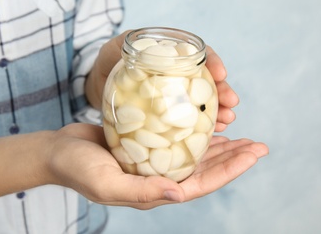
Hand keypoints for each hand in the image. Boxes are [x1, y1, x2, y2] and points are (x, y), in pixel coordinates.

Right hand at [48, 123, 267, 209]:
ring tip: (244, 137)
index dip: (232, 170)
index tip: (255, 153)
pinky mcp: (150, 145)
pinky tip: (212, 127)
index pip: (204, 183)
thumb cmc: (79, 169)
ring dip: (223, 147)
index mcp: (157, 191)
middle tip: (259, 145)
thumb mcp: (107, 184)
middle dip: (235, 158)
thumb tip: (179, 193)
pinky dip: (199, 134)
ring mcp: (157, 161)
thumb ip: (142, 191)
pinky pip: (182, 140)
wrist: (60, 151)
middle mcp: (162, 177)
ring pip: (198, 156)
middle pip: (207, 170)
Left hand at [86, 32, 238, 131]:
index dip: (213, 61)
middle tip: (231, 103)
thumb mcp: (114, 48)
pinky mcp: (169, 112)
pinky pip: (191, 118)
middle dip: (222, 91)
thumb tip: (142, 45)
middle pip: (206, 80)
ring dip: (218, 110)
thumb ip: (127, 44)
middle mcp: (178, 73)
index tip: (221, 74)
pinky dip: (204, 124)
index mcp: (170, 54)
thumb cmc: (108, 63)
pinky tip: (215, 130)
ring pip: (203, 101)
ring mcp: (175, 93)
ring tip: (228, 120)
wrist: (98, 83)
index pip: (198, 53)